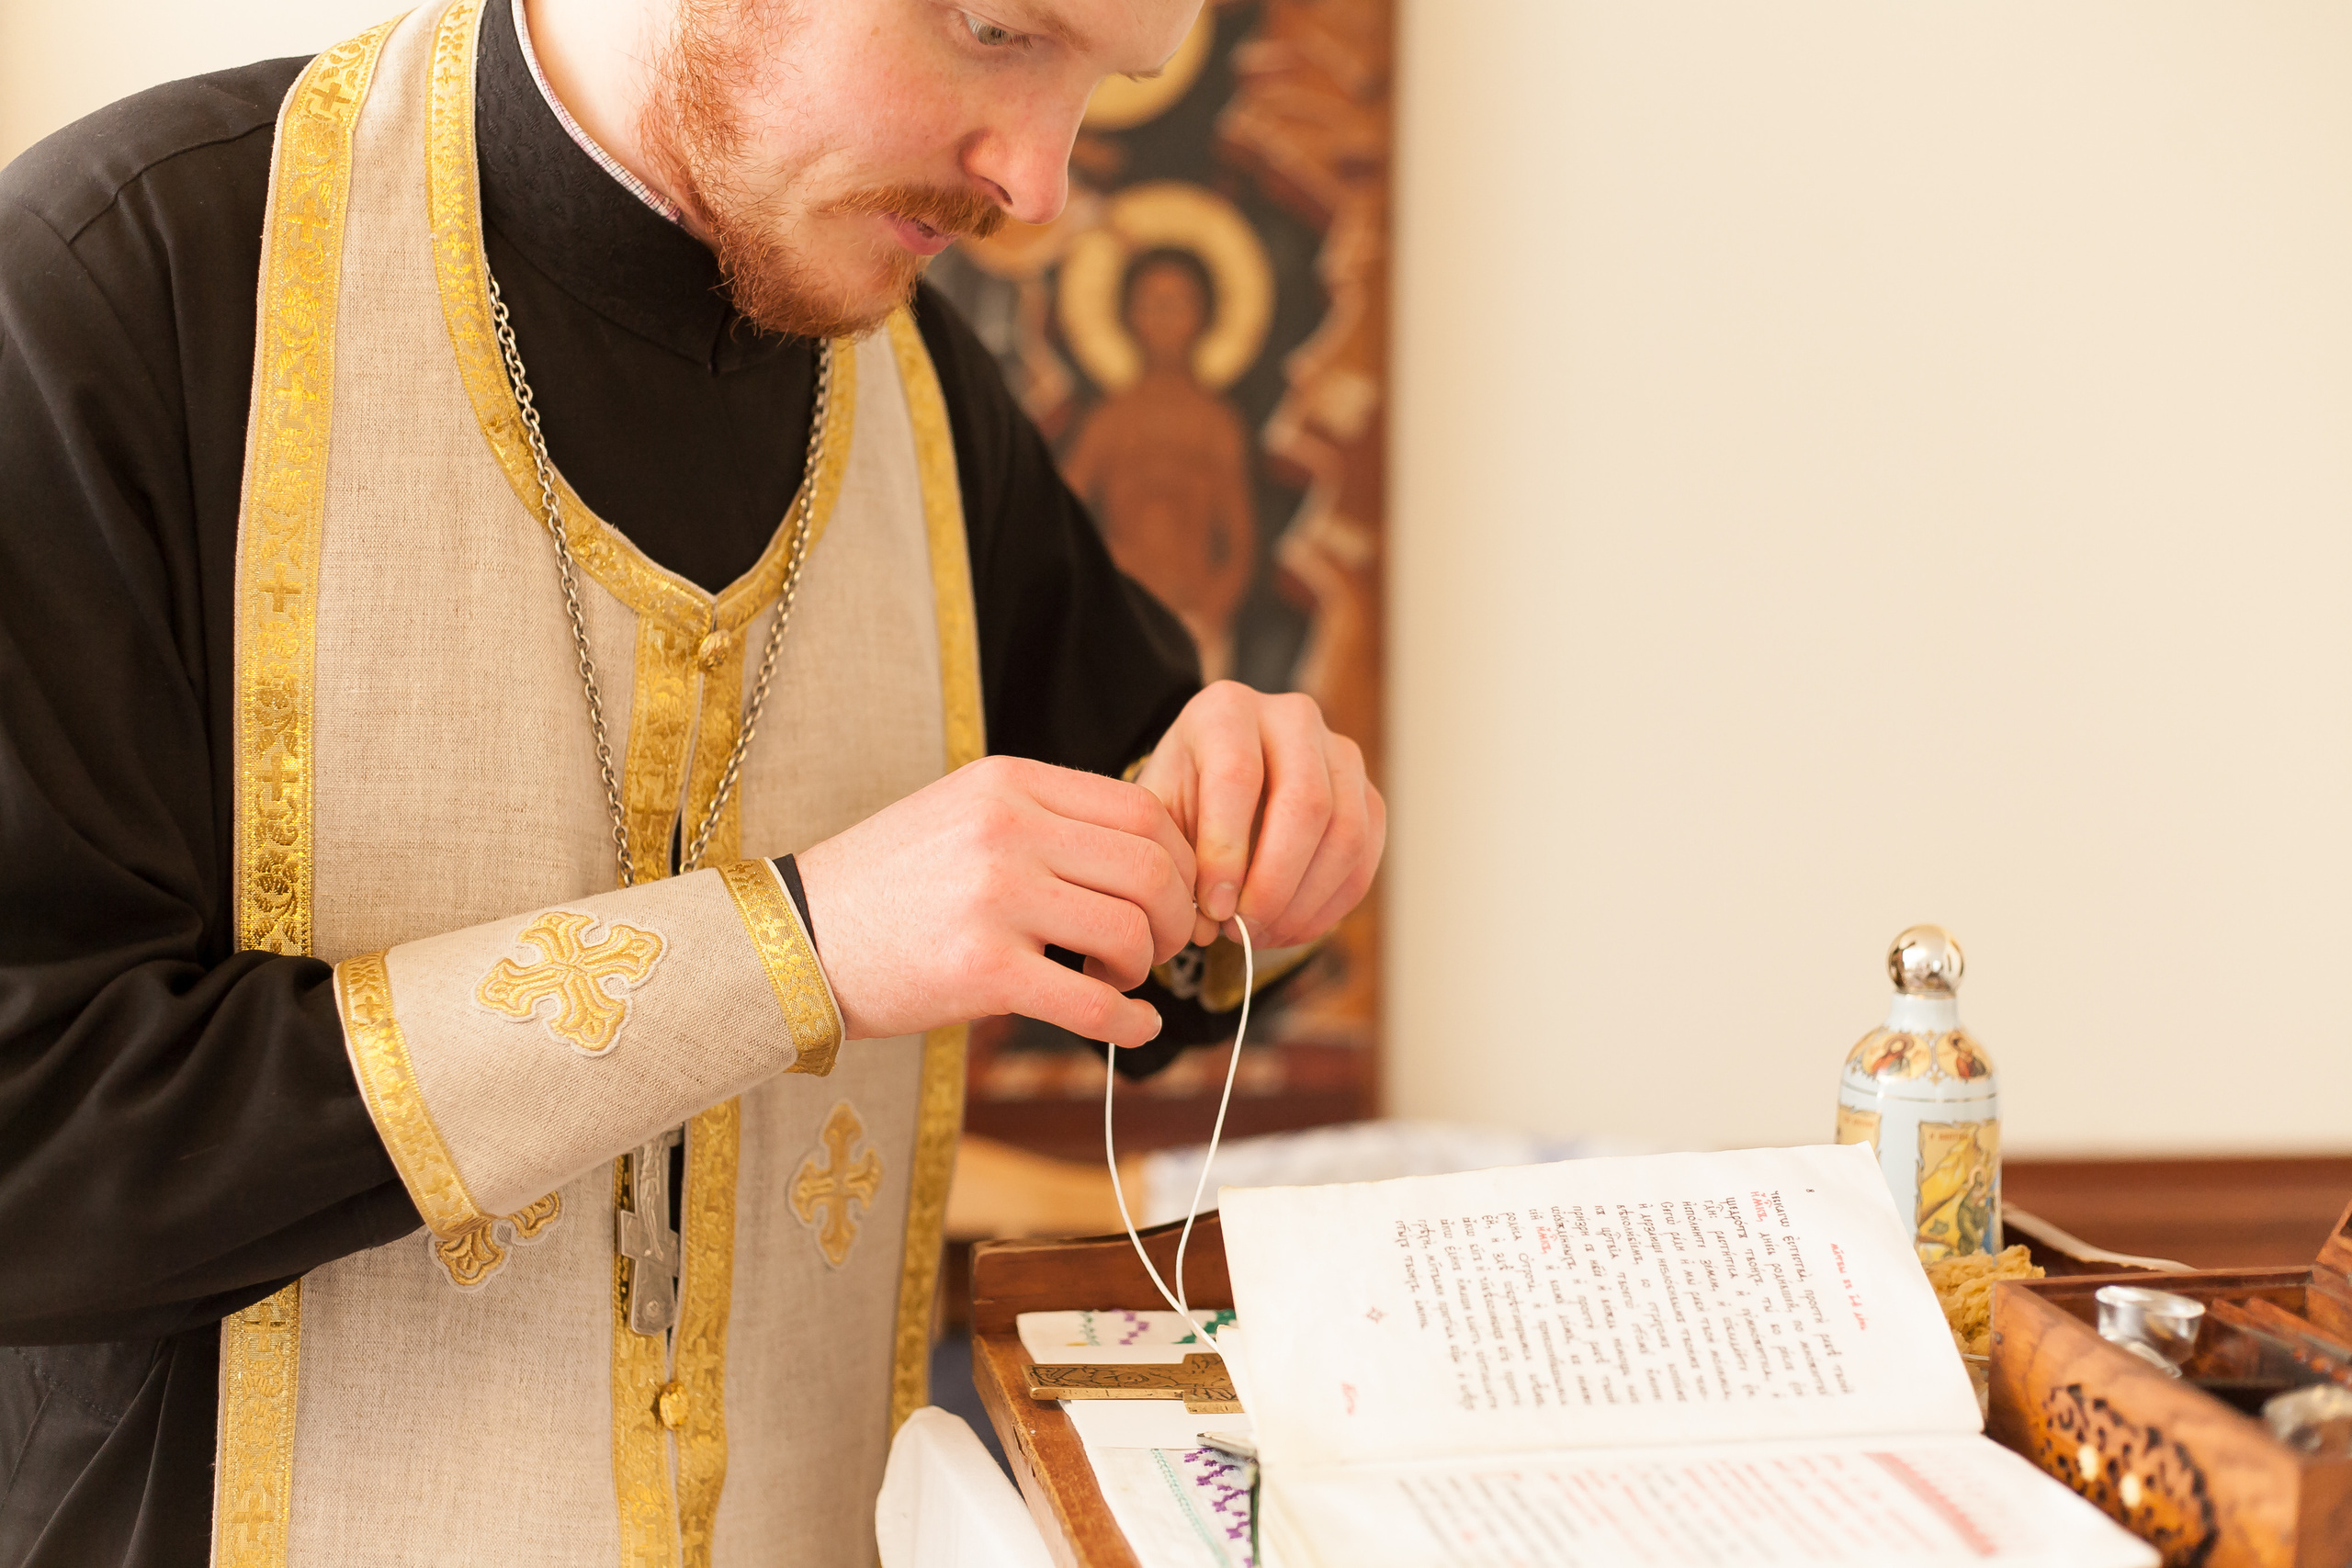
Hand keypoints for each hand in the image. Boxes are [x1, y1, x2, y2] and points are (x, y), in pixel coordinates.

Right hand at [796, 756, 1197, 1046]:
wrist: (797, 938)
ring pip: (1130, 930)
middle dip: (1173, 917)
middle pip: (1150, 867)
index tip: (1171, 896)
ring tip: (1115, 979)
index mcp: (1008, 781)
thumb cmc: (890, 885)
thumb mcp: (964, 815)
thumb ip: (1047, 821)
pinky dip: (1129, 1022)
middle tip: (1156, 946)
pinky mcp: (981, 970)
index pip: (1142, 808)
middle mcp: (1006, 828)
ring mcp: (994, 897)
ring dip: (1144, 966)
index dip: (1178, 860)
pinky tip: (1132, 1028)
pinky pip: (1092, 1003)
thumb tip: (1148, 857)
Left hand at [1134, 681, 1384, 949]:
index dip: (1227, 852)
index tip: (1213, 908)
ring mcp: (1340, 752)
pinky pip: (1366, 855)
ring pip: (1346, 833)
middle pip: (1306, 802)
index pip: (1237, 776)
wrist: (1216, 777)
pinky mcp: (1367, 793)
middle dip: (1275, 882)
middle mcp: (1292, 717)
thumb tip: (1209, 922)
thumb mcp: (1159, 812)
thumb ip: (1173, 857)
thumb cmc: (1183, 795)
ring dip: (1305, 901)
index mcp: (1227, 710)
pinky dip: (1331, 905)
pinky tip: (1290, 928)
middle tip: (1243, 928)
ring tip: (1261, 933)